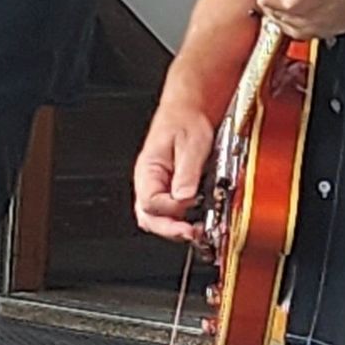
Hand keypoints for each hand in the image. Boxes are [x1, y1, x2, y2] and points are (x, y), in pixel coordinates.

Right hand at [134, 109, 214, 241]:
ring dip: (175, 229)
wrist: (191, 111)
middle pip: (149, 218)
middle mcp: (148, 182)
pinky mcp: (170, 192)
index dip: (172, 209)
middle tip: (193, 233)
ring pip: (157, 220)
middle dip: (170, 230)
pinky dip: (181, 222)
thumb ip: (187, 172)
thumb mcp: (191, 143)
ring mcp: (158, 189)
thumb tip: (184, 198)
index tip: (192, 204)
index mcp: (147, 170)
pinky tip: (196, 223)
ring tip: (197, 233)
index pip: (150, 202)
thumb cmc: (186, 121)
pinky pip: (169, 214)